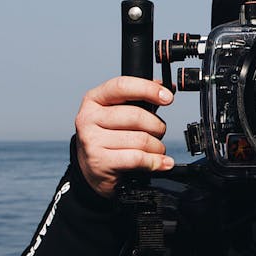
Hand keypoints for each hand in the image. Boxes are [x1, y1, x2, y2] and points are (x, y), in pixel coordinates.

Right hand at [74, 76, 174, 197]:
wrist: (92, 170)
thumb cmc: (109, 137)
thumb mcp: (118, 113)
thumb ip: (140, 98)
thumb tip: (166, 87)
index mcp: (93, 99)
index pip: (122, 86)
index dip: (148, 89)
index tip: (167, 97)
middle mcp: (88, 117)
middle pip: (136, 116)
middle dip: (157, 125)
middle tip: (160, 131)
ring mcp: (92, 140)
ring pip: (140, 139)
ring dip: (157, 146)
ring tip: (157, 149)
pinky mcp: (100, 162)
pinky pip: (137, 158)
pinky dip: (155, 161)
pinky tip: (162, 162)